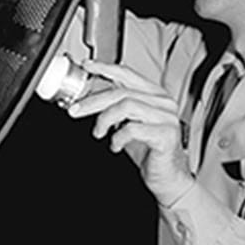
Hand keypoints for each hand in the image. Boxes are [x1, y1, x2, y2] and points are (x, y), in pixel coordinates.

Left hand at [66, 60, 195, 207]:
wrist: (168, 177)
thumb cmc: (149, 151)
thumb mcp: (128, 124)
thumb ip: (116, 107)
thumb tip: (88, 98)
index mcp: (155, 95)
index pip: (128, 74)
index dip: (105, 68)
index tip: (87, 67)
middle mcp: (163, 103)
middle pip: (122, 91)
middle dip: (93, 100)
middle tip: (76, 110)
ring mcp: (167, 119)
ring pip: (127, 106)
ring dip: (105, 119)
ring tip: (98, 132)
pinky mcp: (166, 135)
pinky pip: (134, 129)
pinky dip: (118, 137)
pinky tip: (115, 145)